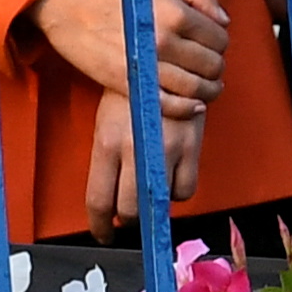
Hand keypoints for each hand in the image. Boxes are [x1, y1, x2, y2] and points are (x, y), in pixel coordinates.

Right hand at [26, 0, 228, 110]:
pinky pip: (168, 105)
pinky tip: (193, 104)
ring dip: (208, 90)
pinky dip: (186, 108)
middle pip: (211, 65)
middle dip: (215, 65)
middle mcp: (164, 42)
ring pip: (195, 89)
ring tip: (206, 85)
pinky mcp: (127, 83)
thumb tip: (223, 21)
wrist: (63, 0)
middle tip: (207, 62)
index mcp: (175, 13)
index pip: (219, 38)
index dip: (219, 40)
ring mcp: (146, 66)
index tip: (210, 40)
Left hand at [82, 87, 213, 231]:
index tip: (103, 233)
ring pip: (160, 203)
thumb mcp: (107, 122)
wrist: (162, 57)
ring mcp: (166, 149)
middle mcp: (135, 149)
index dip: (100, 226)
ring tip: (151, 186)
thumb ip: (108, 160)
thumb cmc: (131, 91)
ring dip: (154, 203)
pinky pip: (186, 189)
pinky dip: (178, 190)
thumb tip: (109, 199)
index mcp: (106, 142)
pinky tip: (171, 174)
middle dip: (129, 220)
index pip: (99, 201)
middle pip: (131, 211)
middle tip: (129, 215)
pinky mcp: (192, 146)